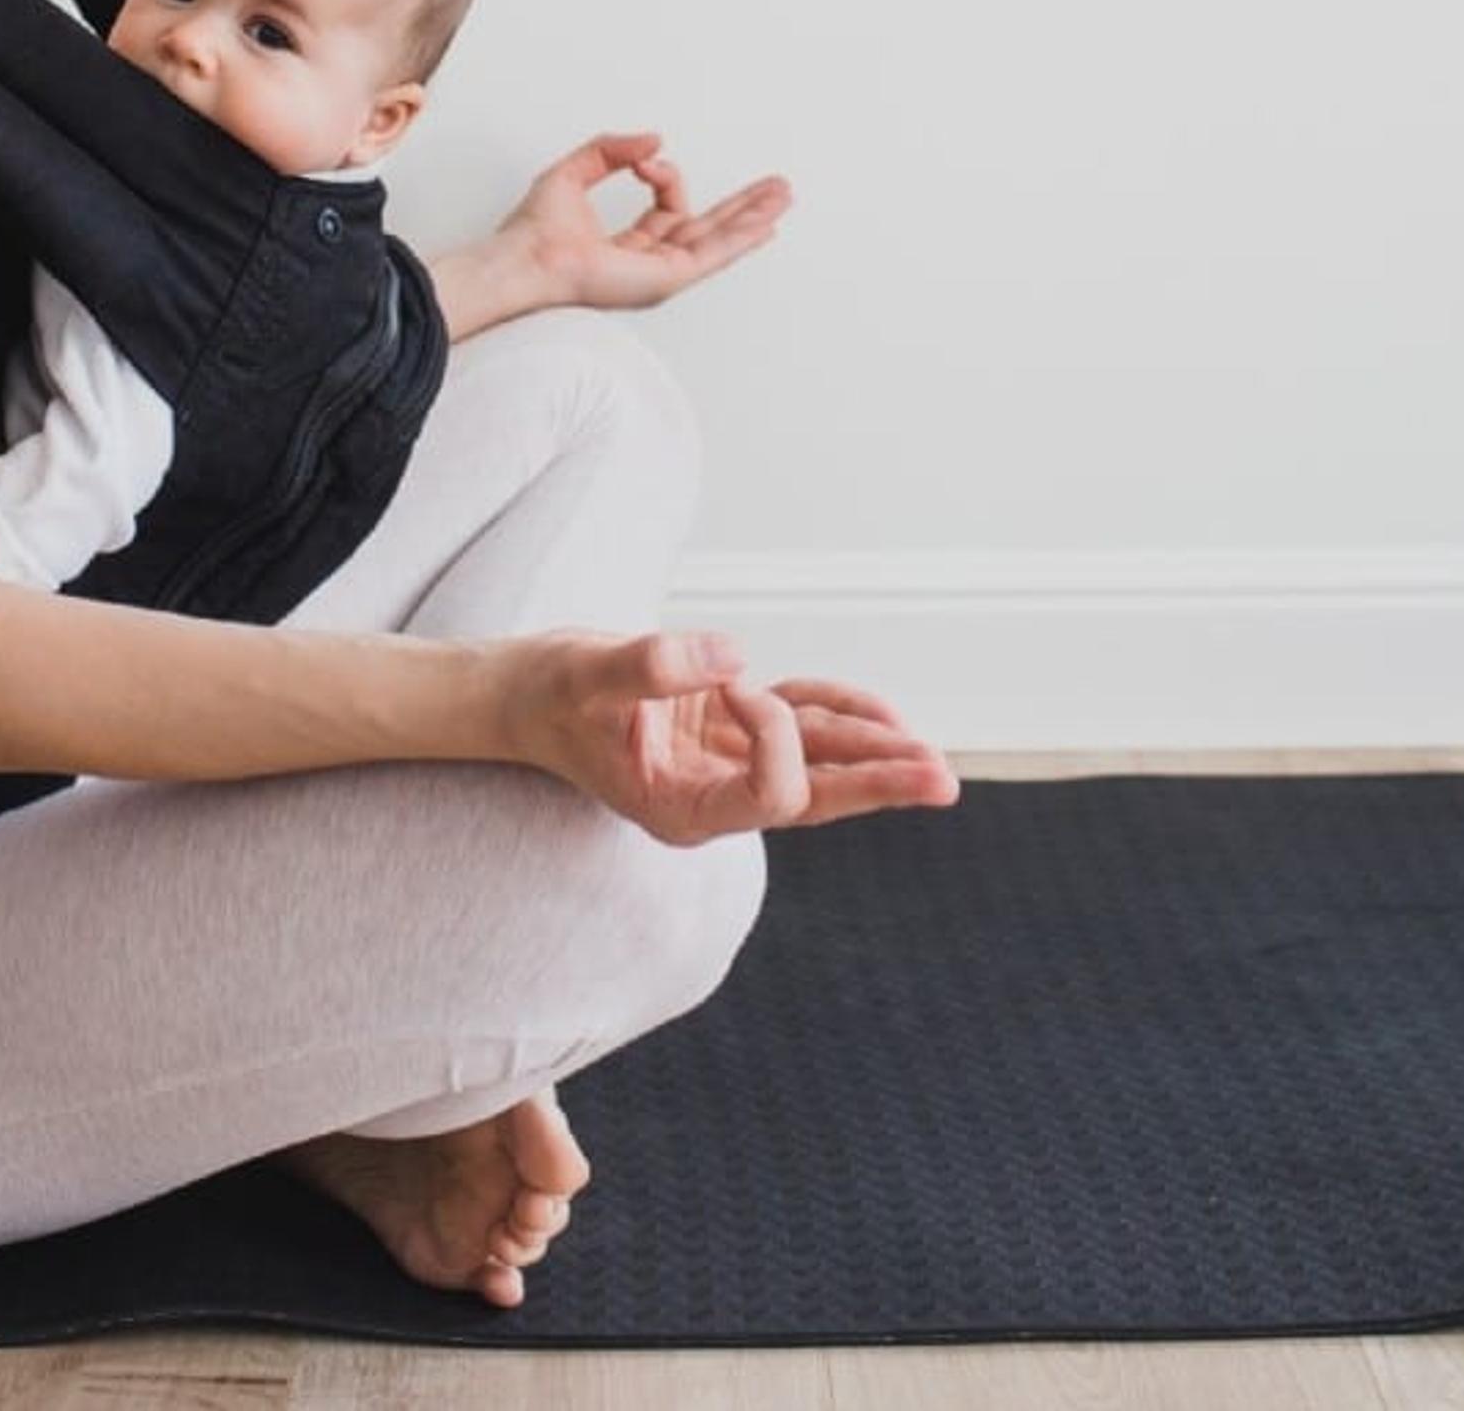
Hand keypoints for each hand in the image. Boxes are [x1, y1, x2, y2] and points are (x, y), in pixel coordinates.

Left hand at [495, 130, 792, 312]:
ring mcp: (660, 274)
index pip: (668, 208)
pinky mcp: (666, 279)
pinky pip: (713, 254)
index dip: (665, 177)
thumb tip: (654, 142)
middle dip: (743, 207)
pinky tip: (766, 223)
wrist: (524, 258)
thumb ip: (611, 150)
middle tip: (775, 188)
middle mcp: (647, 264)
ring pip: (718, 242)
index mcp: (627, 247)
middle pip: (708, 230)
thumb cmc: (533, 231)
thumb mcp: (573, 172)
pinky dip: (742, 236)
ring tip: (784, 197)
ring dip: (753, 217)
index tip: (646, 161)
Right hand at [500, 628, 959, 846]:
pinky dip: (836, 710)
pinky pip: (798, 721)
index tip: (735, 680)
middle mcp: (714, 795)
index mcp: (683, 809)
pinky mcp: (728, 728)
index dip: (774, 733)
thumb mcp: (586, 675)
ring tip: (930, 754)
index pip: (769, 789)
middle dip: (878, 784)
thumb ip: (651, 666)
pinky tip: (880, 712)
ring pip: (817, 762)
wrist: (521, 694)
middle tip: (942, 780)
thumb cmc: (545, 693)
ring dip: (872, 750)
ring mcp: (725, 763)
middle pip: (815, 798)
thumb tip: (732, 654)